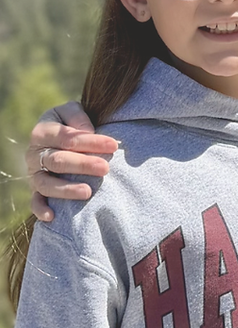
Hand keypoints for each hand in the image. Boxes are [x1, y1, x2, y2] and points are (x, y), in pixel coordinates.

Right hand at [26, 101, 117, 221]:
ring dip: (66, 189)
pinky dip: (41, 209)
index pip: (67, 138)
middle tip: (105, 168)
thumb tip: (88, 131)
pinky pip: (35, 201)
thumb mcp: (72, 110)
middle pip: (58, 161)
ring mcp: (34, 173)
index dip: (91, 142)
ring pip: (46, 184)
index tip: (113, 145)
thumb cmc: (70, 121)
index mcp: (42, 131)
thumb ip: (78, 116)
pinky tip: (53, 216)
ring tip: (88, 192)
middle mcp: (34, 154)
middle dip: (83, 165)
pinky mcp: (35, 189)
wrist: (57, 135)